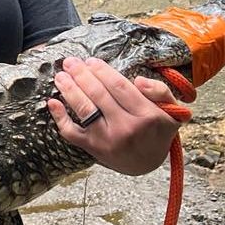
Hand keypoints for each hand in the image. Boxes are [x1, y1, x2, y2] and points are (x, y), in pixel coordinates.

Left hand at [46, 57, 180, 175]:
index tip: (91, 61)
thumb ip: (160, 91)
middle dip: (81, 75)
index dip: (102, 71)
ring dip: (69, 90)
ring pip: (84, 110)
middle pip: (98, 95)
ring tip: (61, 75)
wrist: (149, 163)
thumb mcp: (171, 110)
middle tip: (70, 62)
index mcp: (146, 115)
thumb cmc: (157, 130)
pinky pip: (71, 133)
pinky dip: (59, 118)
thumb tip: (138, 80)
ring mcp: (107, 140)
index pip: (119, 87)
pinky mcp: (93, 148)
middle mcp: (126, 128)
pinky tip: (52, 102)